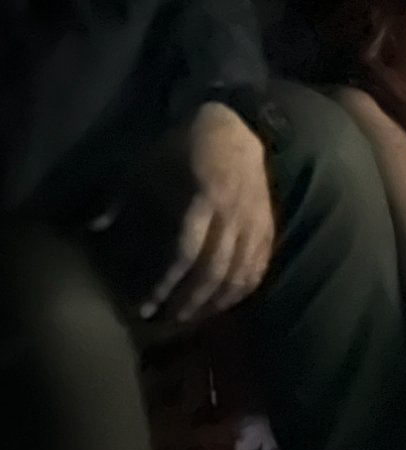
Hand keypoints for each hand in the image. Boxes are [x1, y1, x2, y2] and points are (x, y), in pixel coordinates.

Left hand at [141, 102, 275, 325]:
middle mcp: (233, 214)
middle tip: (168, 322)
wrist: (232, 126)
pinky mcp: (268, 224)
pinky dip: (245, 288)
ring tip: (195, 320)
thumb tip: (93, 229)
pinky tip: (228, 303)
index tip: (147, 304)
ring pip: (241, 273)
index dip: (166, 283)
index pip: (185, 252)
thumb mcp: (145, 166)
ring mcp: (255, 220)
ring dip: (217, 302)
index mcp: (202, 199)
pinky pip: (261, 264)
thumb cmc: (182, 146)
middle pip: (214, 270)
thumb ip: (121, 200)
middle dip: (190, 302)